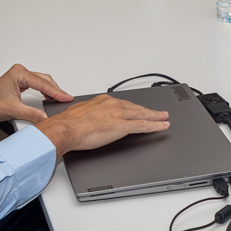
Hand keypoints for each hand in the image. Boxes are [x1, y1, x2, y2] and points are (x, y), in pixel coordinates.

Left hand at [0, 64, 71, 125]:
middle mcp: (20, 72)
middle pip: (44, 80)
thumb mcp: (13, 111)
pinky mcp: (20, 82)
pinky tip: (51, 96)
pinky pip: (37, 84)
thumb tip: (45, 118)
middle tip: (66, 98)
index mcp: (18, 74)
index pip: (42, 83)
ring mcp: (20, 76)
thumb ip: (31, 114)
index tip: (65, 97)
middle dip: (56, 90)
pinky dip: (45, 90)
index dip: (55, 92)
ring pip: (42, 81)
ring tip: (61, 98)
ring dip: (52, 90)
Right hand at [34, 93, 169, 156]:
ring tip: (164, 118)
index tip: (138, 109)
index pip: (123, 104)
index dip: (133, 108)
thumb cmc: (68, 123)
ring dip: (155, 117)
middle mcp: (113, 105)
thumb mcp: (79, 112)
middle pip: (136, 108)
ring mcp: (119, 115)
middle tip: (159, 112)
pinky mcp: (122, 126)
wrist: (66, 129)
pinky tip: (162, 127)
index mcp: (103, 101)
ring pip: (142, 115)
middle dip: (149, 111)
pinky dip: (154, 126)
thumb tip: (87, 117)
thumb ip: (88, 114)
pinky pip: (143, 126)